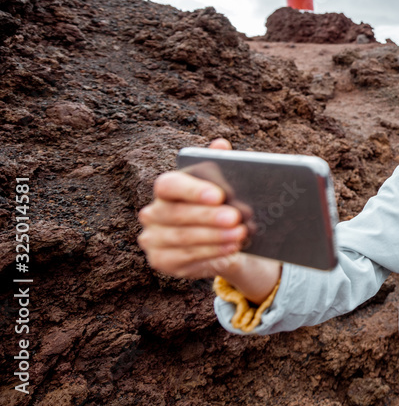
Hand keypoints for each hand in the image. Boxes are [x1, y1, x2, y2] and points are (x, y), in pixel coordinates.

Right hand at [138, 138, 247, 279]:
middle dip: (208, 216)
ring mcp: (153, 239)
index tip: (219, 195)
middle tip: (235, 218)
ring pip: (183, 238)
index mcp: (165, 189)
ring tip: (240, 234)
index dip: (192, 189)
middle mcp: (152, 213)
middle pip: (177, 214)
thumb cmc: (220, 208)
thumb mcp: (223, 186)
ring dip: (214, 237)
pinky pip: (186, 258)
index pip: (168, 185)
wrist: (220, 242)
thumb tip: (221, 144)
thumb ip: (221, 164)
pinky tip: (231, 248)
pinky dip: (212, 253)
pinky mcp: (162, 261)